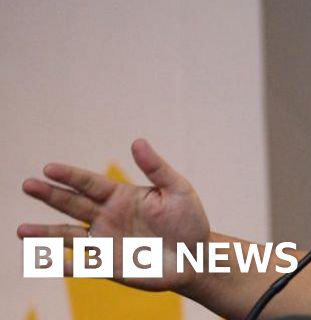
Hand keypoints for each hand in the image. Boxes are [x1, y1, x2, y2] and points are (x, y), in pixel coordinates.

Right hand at [17, 138, 210, 291]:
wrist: (195, 256)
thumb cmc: (188, 220)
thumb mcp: (178, 190)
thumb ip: (156, 168)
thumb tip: (137, 141)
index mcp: (121, 195)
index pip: (90, 183)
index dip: (70, 176)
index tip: (49, 168)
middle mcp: (107, 216)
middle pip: (73, 203)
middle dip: (50, 195)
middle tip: (27, 184)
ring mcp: (105, 240)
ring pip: (69, 235)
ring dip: (45, 233)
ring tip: (20, 230)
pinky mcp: (108, 265)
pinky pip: (81, 264)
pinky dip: (64, 264)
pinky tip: (47, 261)